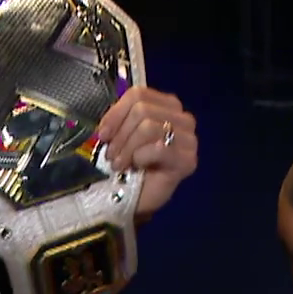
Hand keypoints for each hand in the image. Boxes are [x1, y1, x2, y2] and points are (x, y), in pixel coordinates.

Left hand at [96, 86, 197, 216]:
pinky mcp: (187, 160)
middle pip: (142, 110)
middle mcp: (182, 118)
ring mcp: (189, 139)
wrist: (135, 199)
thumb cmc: (129, 165)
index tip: (103, 134)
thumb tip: (107, 126)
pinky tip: (137, 167)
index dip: (116, 113)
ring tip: (120, 164)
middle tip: (111, 155)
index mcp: (167, 105)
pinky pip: (159, 147)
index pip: (139, 94)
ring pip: (149, 127)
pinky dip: (141, 157)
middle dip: (121, 134)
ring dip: (127, 148)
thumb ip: (120, 119)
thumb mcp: (121, 134)